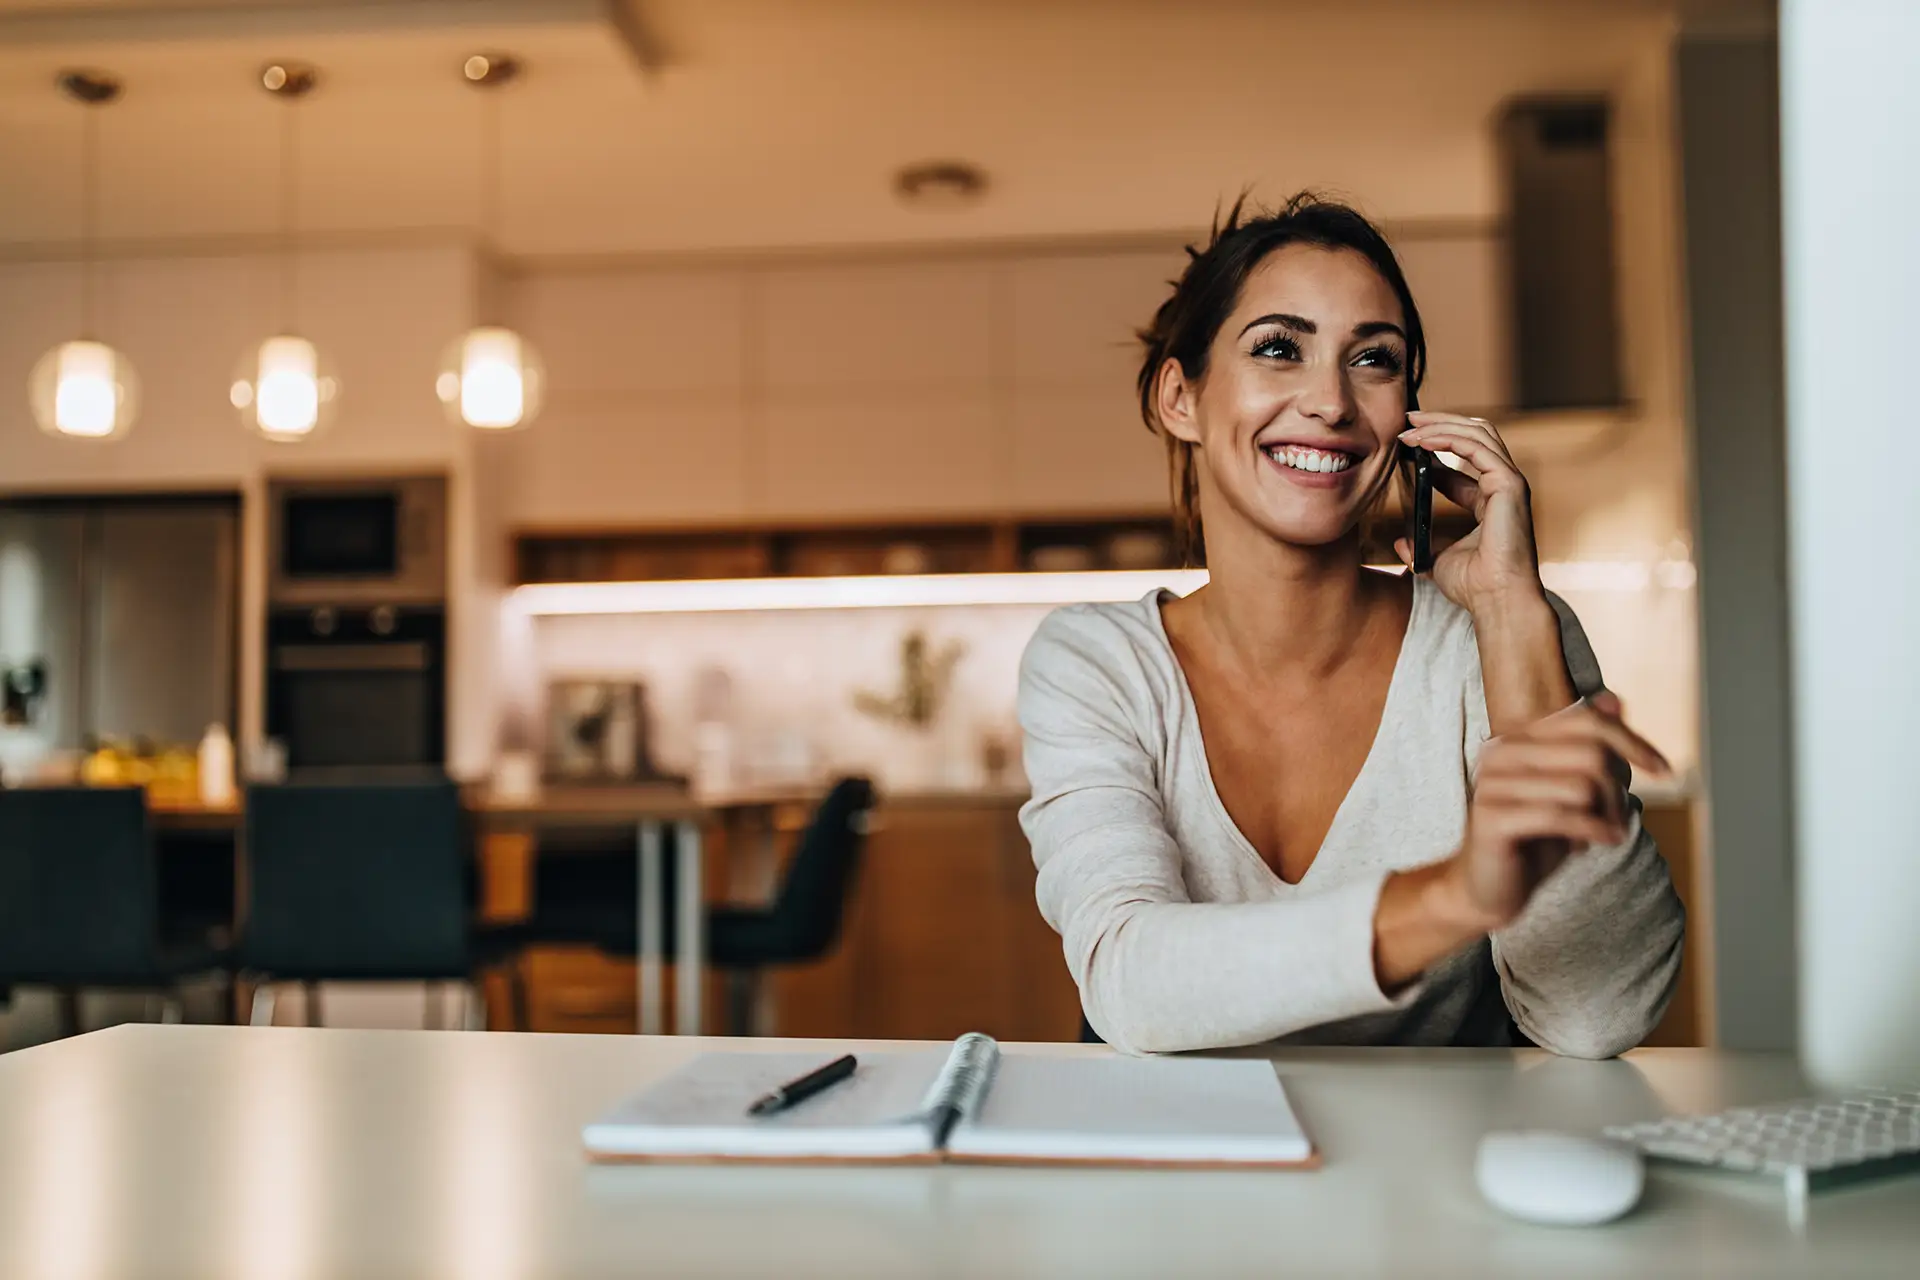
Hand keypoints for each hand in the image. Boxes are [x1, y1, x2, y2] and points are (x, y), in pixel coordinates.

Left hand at [1395, 413, 1543, 614]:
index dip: (1435, 447)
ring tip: (1409, 427)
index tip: (1405, 444)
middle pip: (1475, 435)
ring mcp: (1509, 483)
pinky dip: (1448, 438)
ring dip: (1440, 426)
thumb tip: (1400, 540)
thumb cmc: (1474, 586)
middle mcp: (1503, 486)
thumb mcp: (1437, 560)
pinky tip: (1422, 441)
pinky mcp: (1509, 484)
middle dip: (1441, 423)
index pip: (1464, 460)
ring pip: (1478, 433)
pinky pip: (1477, 447)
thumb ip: (1420, 545)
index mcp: (1490, 500)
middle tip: (1407, 419)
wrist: (1496, 600)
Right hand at [1446, 692, 1669, 929]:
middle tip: (1616, 821)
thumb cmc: (1534, 839)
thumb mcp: (1570, 789)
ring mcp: (1492, 784)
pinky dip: (1593, 831)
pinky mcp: (1492, 818)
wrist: (1486, 888)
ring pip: (1581, 787)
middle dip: (1617, 792)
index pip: (1587, 721)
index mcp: (1518, 737)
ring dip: (1605, 816)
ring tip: (1599, 834)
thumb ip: (1591, 747)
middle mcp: (1500, 752)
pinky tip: (1602, 843)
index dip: (1633, 743)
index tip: (1664, 770)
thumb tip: (1615, 698)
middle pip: (1591, 754)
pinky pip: (1560, 816)